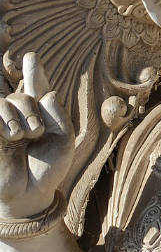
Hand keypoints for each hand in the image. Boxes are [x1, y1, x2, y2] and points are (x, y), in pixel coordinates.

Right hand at [0, 52, 73, 218]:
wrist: (31, 195)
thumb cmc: (49, 169)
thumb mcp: (63, 141)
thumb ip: (59, 115)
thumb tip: (48, 93)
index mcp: (40, 117)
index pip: (36, 90)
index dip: (34, 73)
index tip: (30, 57)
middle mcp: (20, 119)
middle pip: (22, 95)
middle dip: (31, 109)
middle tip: (36, 132)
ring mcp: (2, 127)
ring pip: (6, 102)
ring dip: (17, 115)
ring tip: (23, 136)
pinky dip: (4, 120)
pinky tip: (11, 135)